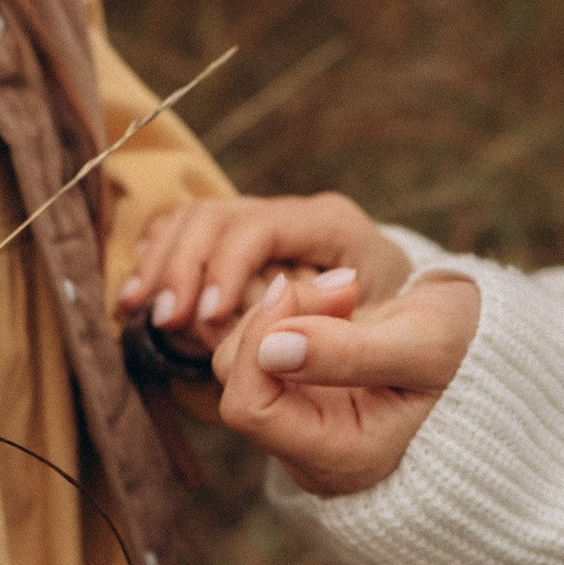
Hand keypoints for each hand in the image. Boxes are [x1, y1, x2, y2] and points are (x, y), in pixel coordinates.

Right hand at [119, 190, 410, 346]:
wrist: (425, 324)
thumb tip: (273, 349)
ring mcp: (268, 227)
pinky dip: (158, 259)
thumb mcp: (409, 344)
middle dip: (182, 265)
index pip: (259, 226)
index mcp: (333, 224)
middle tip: (165, 319)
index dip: (225, 267)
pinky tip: (140, 297)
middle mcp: (295, 216)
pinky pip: (186, 233)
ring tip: (139, 309)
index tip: (207, 316)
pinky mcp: (247, 247)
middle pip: (216, 215)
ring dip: (160, 262)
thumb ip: (348, 348)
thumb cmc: (422, 339)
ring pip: (194, 219)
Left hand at [211, 270, 480, 496]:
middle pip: (239, 380)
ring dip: (286, 311)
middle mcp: (310, 453)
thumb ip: (350, 352)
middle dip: (281, 317)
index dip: (267, 339)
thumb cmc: (467, 355)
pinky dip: (291, 314)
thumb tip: (270, 349)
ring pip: (240, 360)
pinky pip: (258, 347)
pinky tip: (339, 304)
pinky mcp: (297, 393)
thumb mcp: (426, 347)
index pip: (251, 407)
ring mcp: (300, 423)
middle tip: (346, 285)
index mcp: (343, 459)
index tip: (324, 290)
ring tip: (347, 292)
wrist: (484, 356)